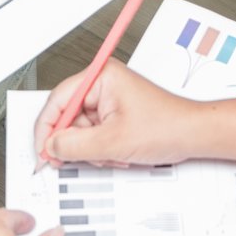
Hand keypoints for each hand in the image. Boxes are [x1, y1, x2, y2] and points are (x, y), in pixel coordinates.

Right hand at [34, 61, 202, 169]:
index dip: (46, 128)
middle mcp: (103, 83)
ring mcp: (110, 98)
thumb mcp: (112, 141)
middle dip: (75, 142)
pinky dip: (100, 149)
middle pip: (68, 116)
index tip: (42, 150)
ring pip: (81, 129)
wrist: (193, 134)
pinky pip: (94, 133)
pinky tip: (116, 153)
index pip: (58, 99)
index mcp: (101, 77)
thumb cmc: (166, 126)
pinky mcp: (115, 112)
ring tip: (111, 154)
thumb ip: (75, 144)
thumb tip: (51, 145)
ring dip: (91, 149)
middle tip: (76, 159)